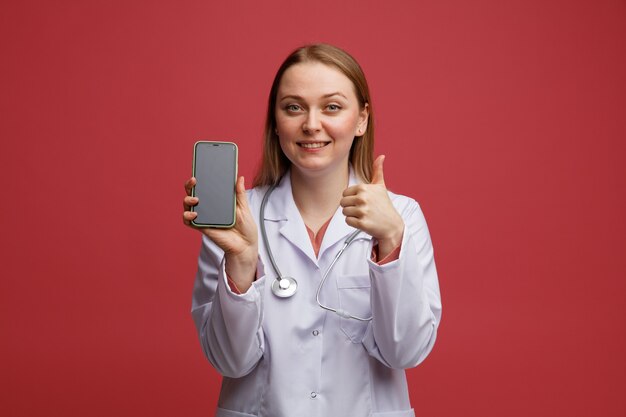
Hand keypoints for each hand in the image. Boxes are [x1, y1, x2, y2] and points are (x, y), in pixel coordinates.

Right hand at [183, 176, 257, 291]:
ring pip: (188, 205)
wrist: (245, 246)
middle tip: (194, 181)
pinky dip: (187, 216)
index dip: (201, 178)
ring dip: (187, 200)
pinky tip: (194, 214)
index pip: (206, 187)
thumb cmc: (246, 228)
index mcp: (219, 200)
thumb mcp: (244, 208)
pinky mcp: (202, 227)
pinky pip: (188, 221)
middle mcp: (209, 207)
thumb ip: (240, 194)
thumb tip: (240, 177)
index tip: (200, 171)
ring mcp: (204, 217)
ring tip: (196, 199)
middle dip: (190, 186)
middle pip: (194, 193)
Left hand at [340, 155, 403, 257]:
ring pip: (344, 212)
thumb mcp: (381, 186)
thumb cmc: (384, 205)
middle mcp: (363, 198)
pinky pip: (348, 221)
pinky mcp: (362, 223)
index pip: (345, 193)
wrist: (392, 224)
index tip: (362, 201)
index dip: (352, 198)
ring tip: (364, 215)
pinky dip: (354, 223)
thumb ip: (378, 171)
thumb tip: (381, 156)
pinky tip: (364, 221)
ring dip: (352, 215)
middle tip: (363, 209)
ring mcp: (362, 211)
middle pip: (343, 203)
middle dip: (350, 207)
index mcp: (364, 188)